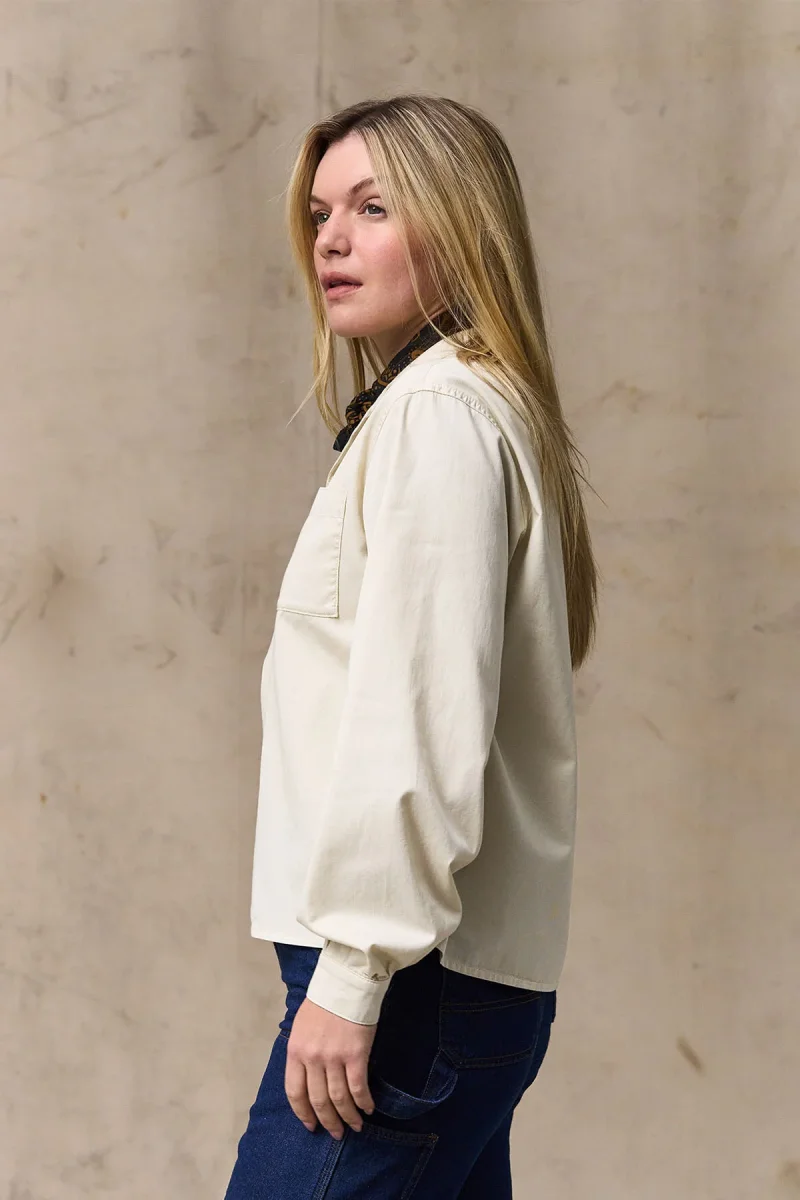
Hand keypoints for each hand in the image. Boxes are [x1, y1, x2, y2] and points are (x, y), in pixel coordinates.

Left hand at [284, 997, 377, 1138]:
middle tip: (335, 1133)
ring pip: (338, 1098)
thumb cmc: (323, 1002)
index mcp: (295, 1051)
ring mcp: (333, 1058)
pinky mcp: (355, 1055)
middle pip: (318, 1100)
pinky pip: (358, 1087)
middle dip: (327, 1121)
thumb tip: (307, 1077)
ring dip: (347, 1117)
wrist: (346, 982)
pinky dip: (363, 1102)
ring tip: (354, 1127)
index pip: (294, 1092)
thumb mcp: (301, 1027)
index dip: (303, 1113)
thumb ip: (302, 1052)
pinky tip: (367, 1109)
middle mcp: (312, 1058)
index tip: (311, 1126)